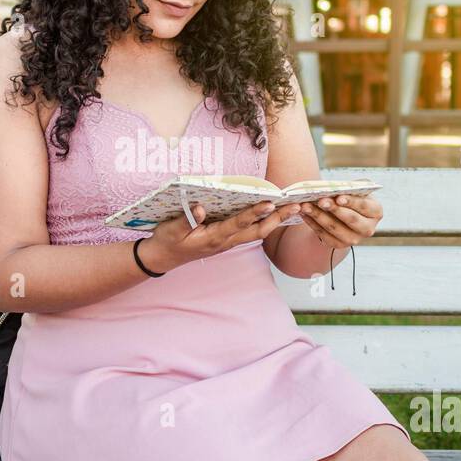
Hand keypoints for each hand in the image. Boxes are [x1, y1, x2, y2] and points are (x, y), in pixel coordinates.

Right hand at [138, 200, 302, 272]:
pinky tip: (274, 213)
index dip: (254, 213)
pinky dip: (265, 222)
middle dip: (277, 219)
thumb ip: (187, 218)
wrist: (164, 257)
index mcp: (214, 238)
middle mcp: (225, 241)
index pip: (238, 224)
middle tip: (296, 206)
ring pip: (257, 232)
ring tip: (292, 208)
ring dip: (275, 220)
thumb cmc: (168, 241)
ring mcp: (228, 242)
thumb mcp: (171, 229)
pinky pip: (251, 231)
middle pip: (258, 231)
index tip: (269, 202)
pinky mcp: (227, 239)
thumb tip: (200, 206)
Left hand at [298, 193, 381, 248]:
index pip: (364, 206)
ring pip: (334, 228)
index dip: (351, 202)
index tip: (339, 197)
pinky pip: (324, 235)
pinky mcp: (339, 244)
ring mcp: (354, 239)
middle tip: (320, 201)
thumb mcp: (355, 190)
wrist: (344, 213)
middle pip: (350, 219)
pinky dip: (312, 223)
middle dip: (334, 209)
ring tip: (306, 205)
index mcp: (376, 212)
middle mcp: (368, 228)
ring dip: (318, 216)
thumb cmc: (351, 197)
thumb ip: (350, 187)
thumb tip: (336, 188)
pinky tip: (304, 214)